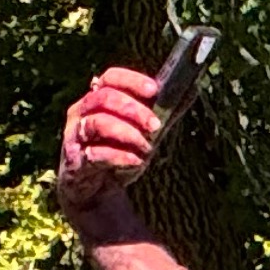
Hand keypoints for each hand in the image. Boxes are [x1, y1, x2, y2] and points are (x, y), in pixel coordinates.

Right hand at [57, 69, 162, 224]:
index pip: (111, 79)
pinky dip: (119, 156)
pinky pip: (95, 153)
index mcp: (97, 99)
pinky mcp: (76, 160)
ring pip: (98, 123)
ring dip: (127, 133)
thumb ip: (163, 114)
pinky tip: (136, 161)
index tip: (155, 90)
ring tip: (147, 147)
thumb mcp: (144, 133)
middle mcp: (82, 112)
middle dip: (133, 110)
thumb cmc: (120, 154)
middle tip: (156, 126)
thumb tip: (193, 89)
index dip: (131, 80)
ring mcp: (76, 135)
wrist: (95, 190)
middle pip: (104, 98)